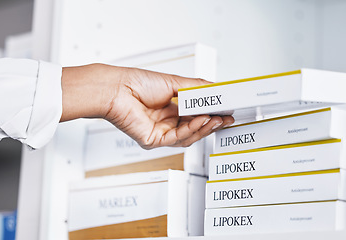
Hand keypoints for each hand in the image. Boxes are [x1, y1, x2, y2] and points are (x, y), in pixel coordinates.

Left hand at [60, 63, 233, 148]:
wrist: (117, 88)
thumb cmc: (137, 83)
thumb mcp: (175, 82)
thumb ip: (197, 88)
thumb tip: (216, 89)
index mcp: (169, 109)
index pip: (195, 116)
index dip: (212, 114)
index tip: (227, 111)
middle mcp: (165, 122)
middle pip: (194, 128)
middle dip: (213, 123)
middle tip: (228, 117)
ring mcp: (160, 133)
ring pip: (189, 136)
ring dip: (205, 127)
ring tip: (218, 118)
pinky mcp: (154, 140)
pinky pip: (177, 138)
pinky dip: (192, 129)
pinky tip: (201, 120)